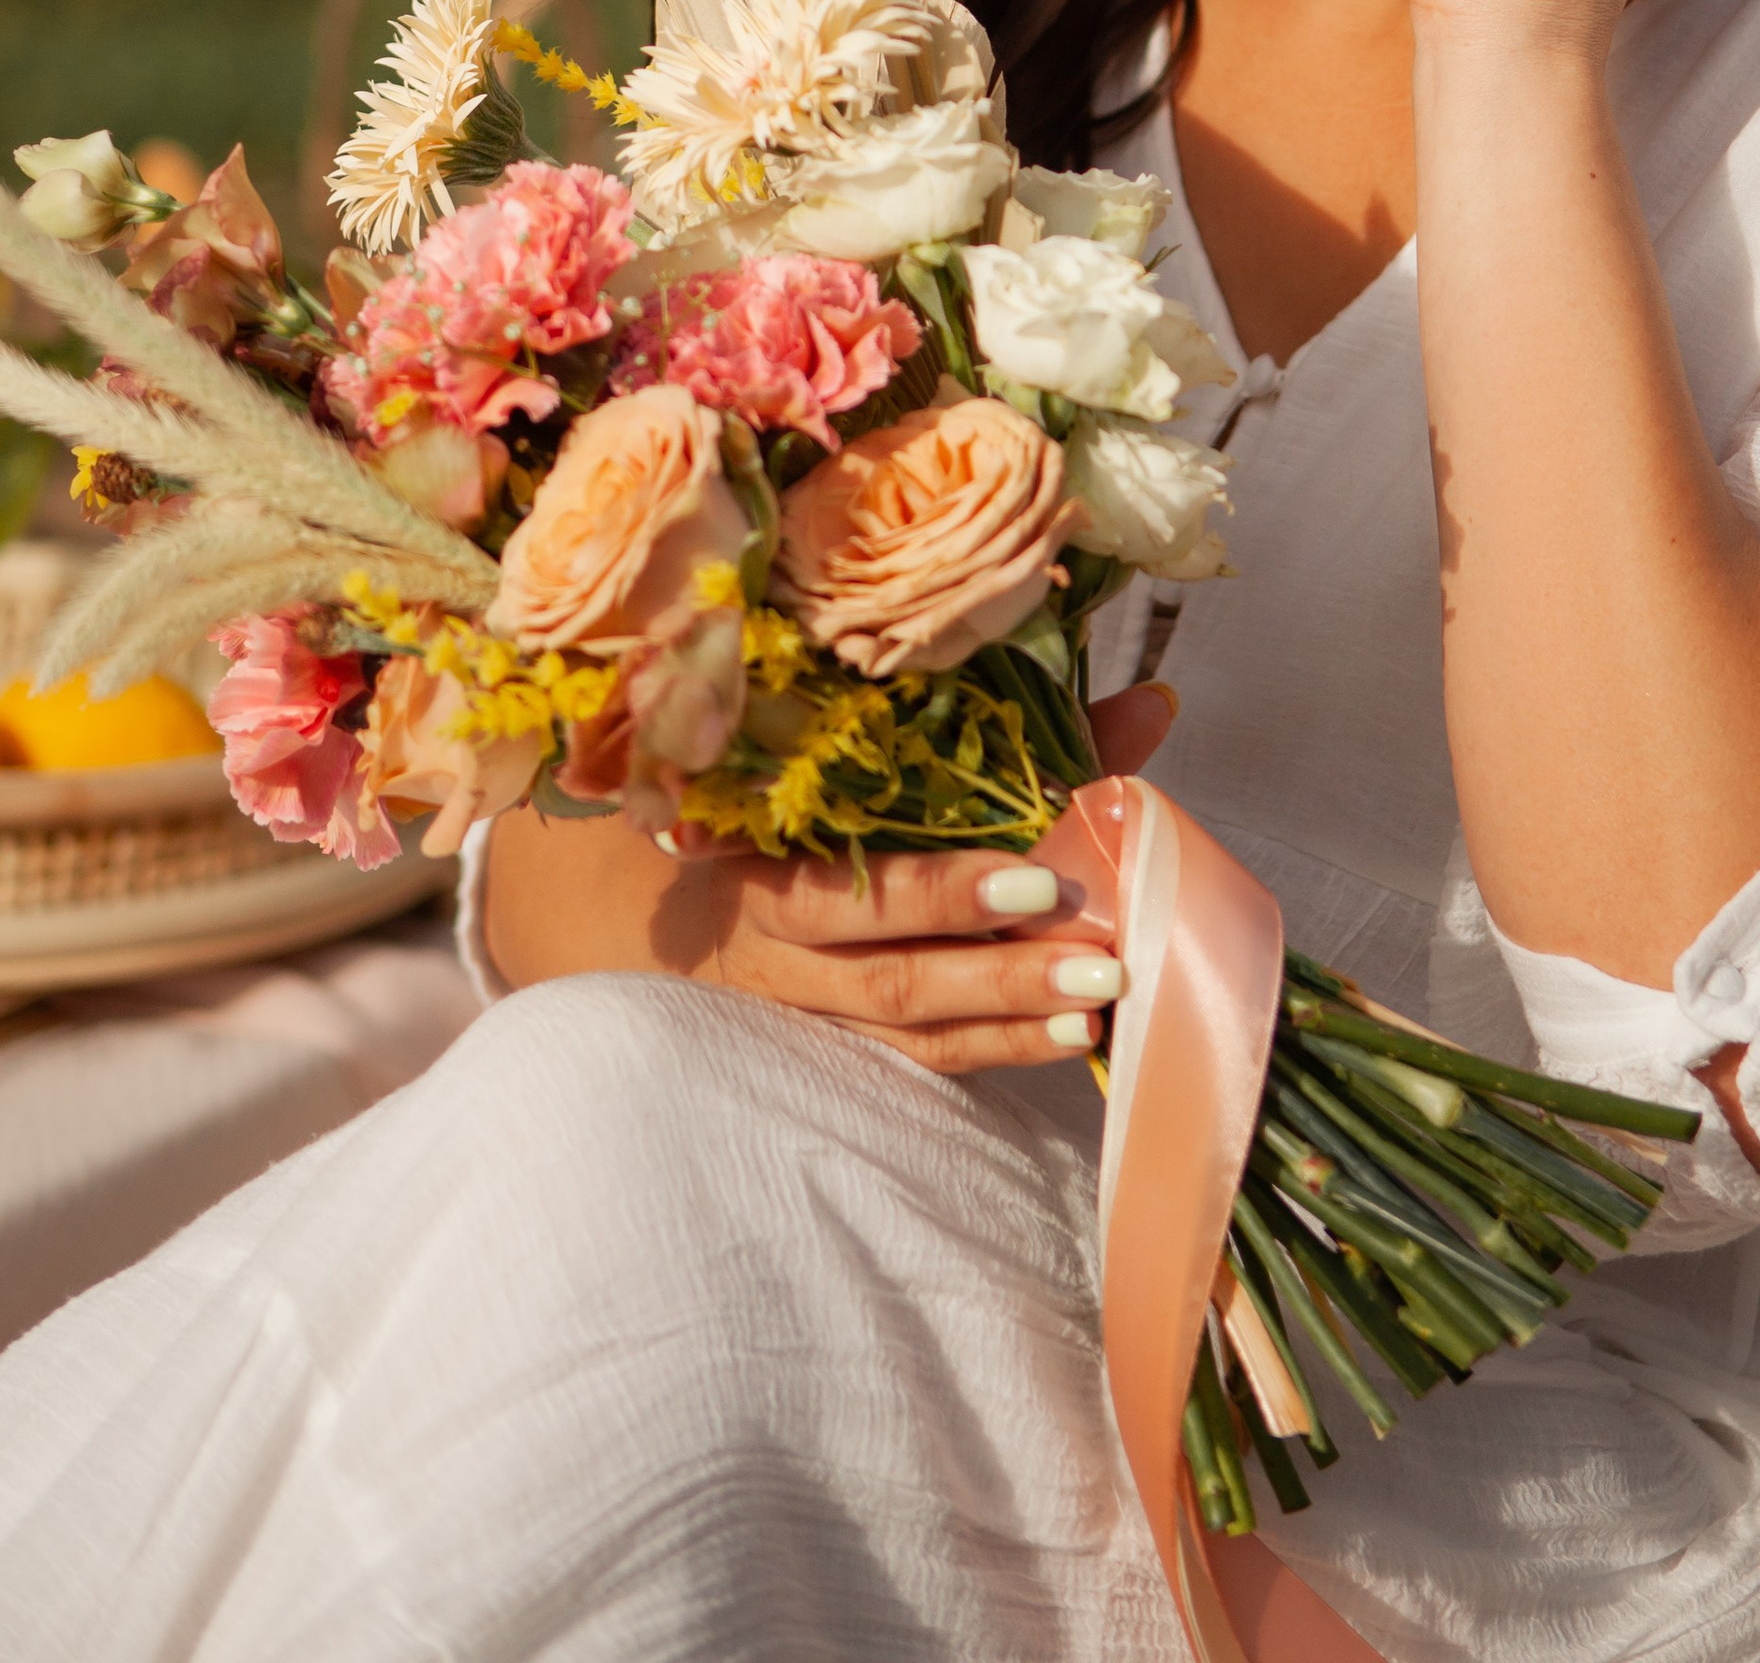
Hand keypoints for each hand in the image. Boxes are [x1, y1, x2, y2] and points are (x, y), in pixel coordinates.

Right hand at [480, 680, 1176, 1076]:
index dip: (938, 892)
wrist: (606, 895)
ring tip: (1095, 1009)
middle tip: (1098, 957)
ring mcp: (788, 1008)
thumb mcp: (837, 748)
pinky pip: (902, 1059)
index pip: (849, 890)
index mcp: (756, 857)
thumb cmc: (751, 795)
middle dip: (995, 972)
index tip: (1031, 879)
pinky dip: (984, 1050)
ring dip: (1002, 1020)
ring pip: (901, 1031)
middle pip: (887, 975)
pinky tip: (1062, 1041)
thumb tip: (1154, 701)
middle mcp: (766, 947)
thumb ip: (1001, 724)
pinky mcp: (812, 1045)